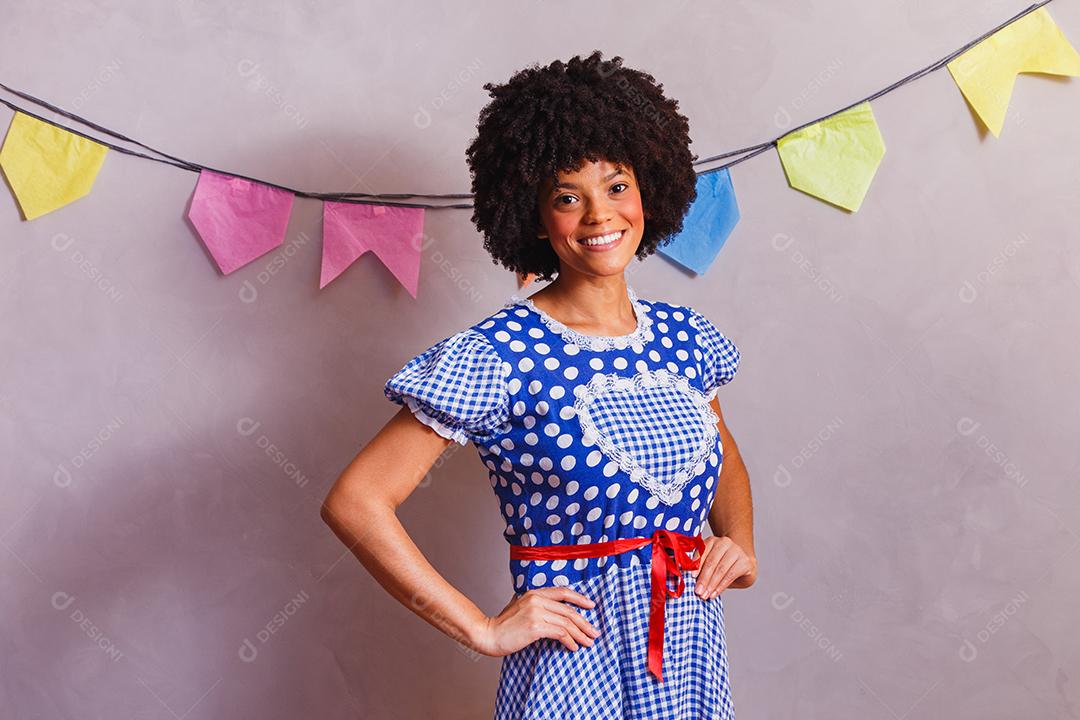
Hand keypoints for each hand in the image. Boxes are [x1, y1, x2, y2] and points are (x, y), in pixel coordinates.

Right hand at [472, 586, 601, 656]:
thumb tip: (554, 612)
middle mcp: (537, 599)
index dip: (580, 599)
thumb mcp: (520, 606)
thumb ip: (536, 605)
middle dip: (585, 622)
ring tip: (588, 643)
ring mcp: (536, 612)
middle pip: (569, 610)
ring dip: (581, 634)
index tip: (591, 606)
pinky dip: (570, 641)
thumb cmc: (504, 625)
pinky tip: (574, 647)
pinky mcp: (535, 626)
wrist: (488, 634)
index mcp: (534, 593)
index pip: (563, 592)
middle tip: (594, 632)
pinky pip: (560, 633)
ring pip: (567, 622)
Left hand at [690, 536, 756, 598]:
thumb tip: (691, 581)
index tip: (691, 577)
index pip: (702, 552)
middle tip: (698, 591)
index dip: (696, 565)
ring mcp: (736, 551)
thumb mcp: (711, 564)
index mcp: (712, 541)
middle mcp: (725, 542)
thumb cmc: (723, 566)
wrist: (745, 565)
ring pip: (721, 569)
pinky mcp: (745, 561)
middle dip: (703, 578)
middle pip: (711, 562)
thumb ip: (701, 568)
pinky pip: (730, 575)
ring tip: (705, 595)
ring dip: (711, 584)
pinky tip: (715, 593)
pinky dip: (721, 586)